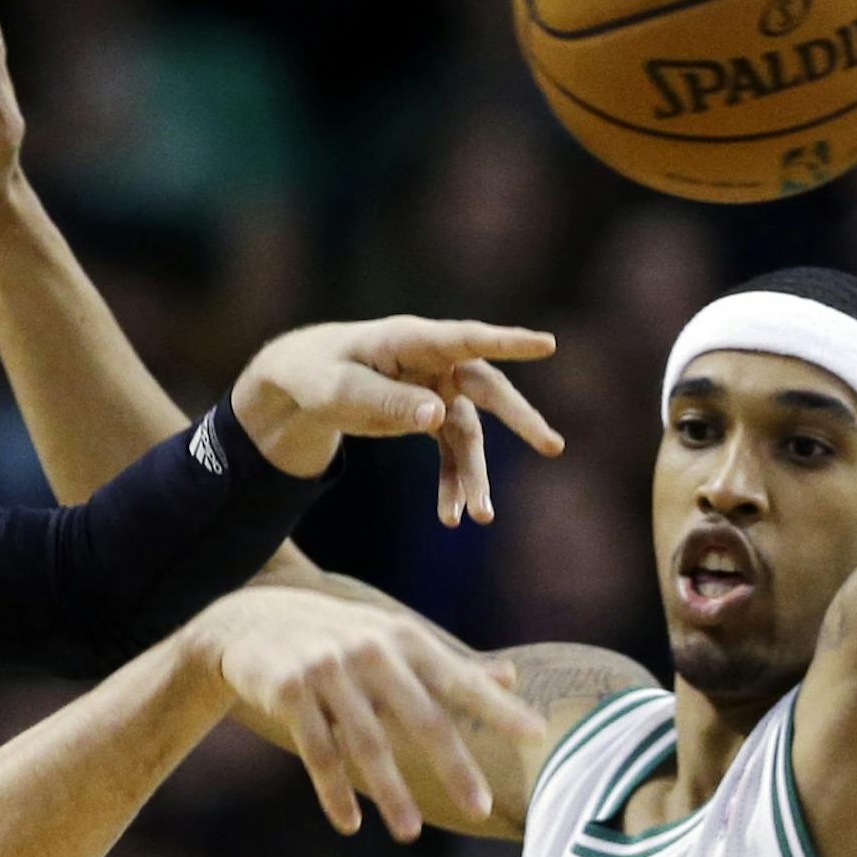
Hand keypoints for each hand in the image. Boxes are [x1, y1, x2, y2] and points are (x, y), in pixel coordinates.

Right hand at [195, 587, 542, 840]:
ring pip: (367, 742)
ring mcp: (326, 670)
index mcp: (403, 639)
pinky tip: (350, 825)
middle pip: (420, 717)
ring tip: (410, 834)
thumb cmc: (337, 636)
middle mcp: (369, 651)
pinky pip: (317, 750)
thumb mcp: (393, 638)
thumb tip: (512, 676)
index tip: (537, 734)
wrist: (249, 620)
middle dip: (453, 764)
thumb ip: (449, 664)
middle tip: (481, 807)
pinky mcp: (288, 692)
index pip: (459, 679)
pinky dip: (333, 790)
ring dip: (390, 790)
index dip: (498, 708)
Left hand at [231, 317, 564, 519]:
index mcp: (412, 341)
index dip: (507, 342)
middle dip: (519, 420)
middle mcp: (435, 363)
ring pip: (469, 435)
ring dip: (474, 476)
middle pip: (487, 389)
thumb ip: (388, 400)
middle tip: (552, 447)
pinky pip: (450, 453)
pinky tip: (451, 517)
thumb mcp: (342, 391)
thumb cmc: (319, 374)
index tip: (547, 345)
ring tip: (482, 517)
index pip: (466, 339)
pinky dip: (451, 483)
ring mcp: (437, 390)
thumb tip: (439, 415)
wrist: (304, 384)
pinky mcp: (430, 415)